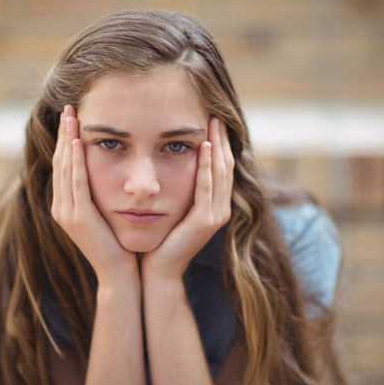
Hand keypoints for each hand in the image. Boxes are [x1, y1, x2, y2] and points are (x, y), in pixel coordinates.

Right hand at [51, 105, 138, 281]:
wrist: (121, 274)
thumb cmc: (119, 245)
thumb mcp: (106, 215)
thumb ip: (100, 194)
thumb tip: (109, 171)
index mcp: (66, 207)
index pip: (64, 166)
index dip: (66, 141)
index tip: (72, 118)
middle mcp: (61, 208)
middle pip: (61, 163)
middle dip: (64, 134)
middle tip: (69, 108)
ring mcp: (67, 214)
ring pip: (66, 169)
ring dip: (68, 141)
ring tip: (72, 117)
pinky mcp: (79, 218)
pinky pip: (77, 182)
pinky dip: (77, 161)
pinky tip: (79, 142)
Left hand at [140, 116, 234, 281]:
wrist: (157, 270)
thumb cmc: (160, 238)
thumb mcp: (173, 207)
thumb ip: (178, 188)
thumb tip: (170, 162)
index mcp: (214, 205)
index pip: (221, 167)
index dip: (220, 143)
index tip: (212, 120)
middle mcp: (220, 209)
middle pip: (225, 166)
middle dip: (222, 139)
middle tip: (216, 114)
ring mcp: (216, 215)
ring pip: (220, 173)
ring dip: (217, 146)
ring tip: (212, 123)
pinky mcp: (205, 221)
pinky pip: (207, 186)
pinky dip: (206, 166)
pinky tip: (203, 147)